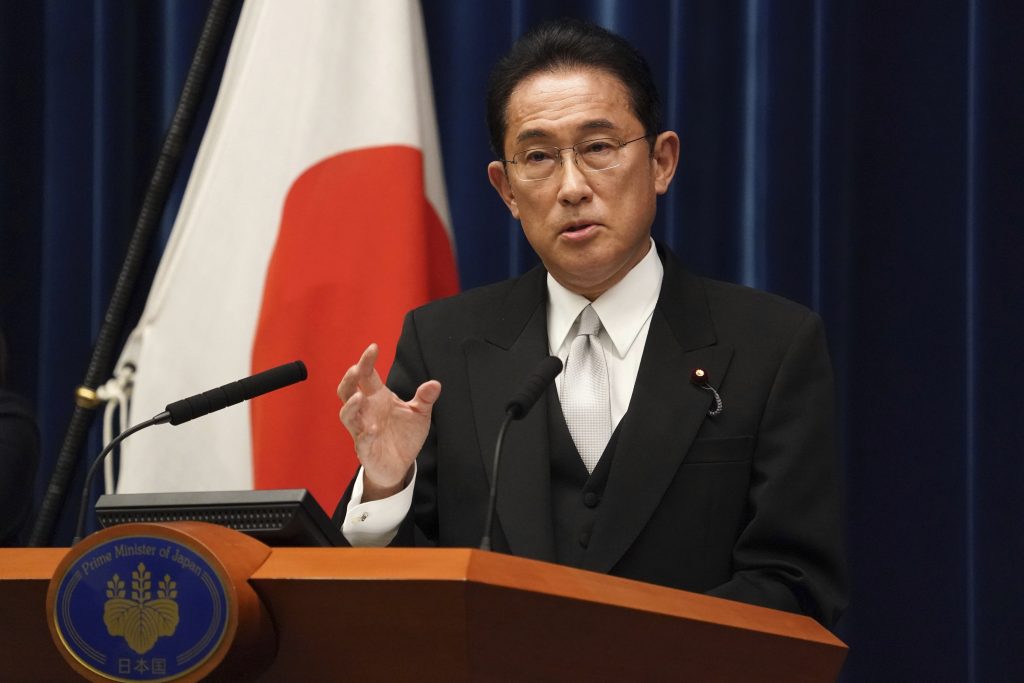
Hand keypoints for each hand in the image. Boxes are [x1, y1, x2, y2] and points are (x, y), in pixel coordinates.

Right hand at [337, 344, 439, 500]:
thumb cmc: (404, 434)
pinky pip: (361, 441)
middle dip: (350, 379)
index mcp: (377, 397)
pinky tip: (374, 430)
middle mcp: (366, 411)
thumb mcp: (419, 414)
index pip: (366, 375)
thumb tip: (435, 384)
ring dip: (351, 406)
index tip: (374, 347)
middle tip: (357, 368)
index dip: (366, 361)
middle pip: (347, 391)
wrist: (401, 464)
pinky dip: (366, 435)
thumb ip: (425, 398)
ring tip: (359, 397)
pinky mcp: (365, 449)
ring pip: (347, 415)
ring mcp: (362, 429)